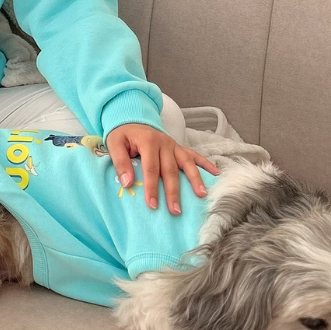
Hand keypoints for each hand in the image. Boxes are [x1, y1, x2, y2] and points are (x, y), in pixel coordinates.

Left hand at [105, 123, 219, 213]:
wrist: (131, 118)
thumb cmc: (122, 134)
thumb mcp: (114, 143)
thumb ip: (120, 161)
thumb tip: (127, 183)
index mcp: (148, 141)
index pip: (151, 168)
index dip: (152, 187)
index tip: (152, 205)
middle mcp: (164, 143)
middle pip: (170, 170)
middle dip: (173, 191)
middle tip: (175, 211)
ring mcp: (174, 145)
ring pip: (186, 163)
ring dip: (195, 179)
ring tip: (201, 195)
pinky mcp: (179, 148)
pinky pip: (195, 155)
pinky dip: (206, 163)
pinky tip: (216, 173)